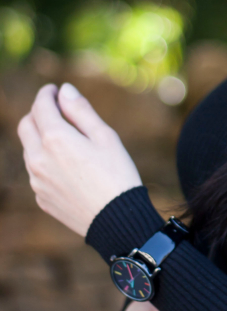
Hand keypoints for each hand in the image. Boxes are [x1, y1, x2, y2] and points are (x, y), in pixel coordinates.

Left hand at [17, 83, 142, 235]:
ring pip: (29, 149)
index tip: (54, 90)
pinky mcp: (41, 197)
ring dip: (40, 137)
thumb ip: (81, 111)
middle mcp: (38, 158)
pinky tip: (67, 165)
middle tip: (55, 110)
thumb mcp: (105, 136)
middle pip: (26, 125)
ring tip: (65, 138)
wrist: (115, 220)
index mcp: (55, 139)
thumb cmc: (116, 174)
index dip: (47, 94)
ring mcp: (36, 180)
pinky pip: (36, 172)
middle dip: (38, 113)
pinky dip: (45, 160)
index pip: (41, 106)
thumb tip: (64, 90)